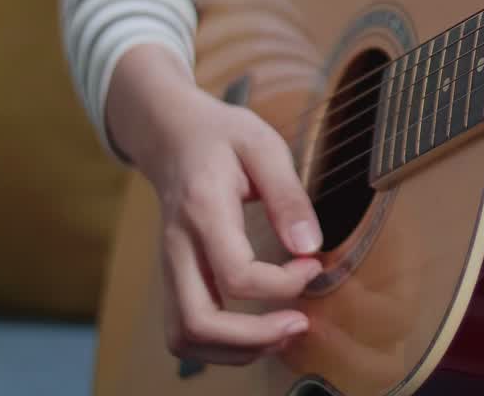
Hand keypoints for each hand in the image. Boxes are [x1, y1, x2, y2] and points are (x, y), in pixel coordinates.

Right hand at [107, 45, 323, 365]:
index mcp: (203, 210)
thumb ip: (288, 195)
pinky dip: (221, 345)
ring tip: (282, 334)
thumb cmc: (222, 138)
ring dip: (236, 350)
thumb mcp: (263, 146)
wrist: (172, 134)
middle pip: (198, 322)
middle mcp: (177, 247)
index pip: (236, 274)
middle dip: (254, 339)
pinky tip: (259, 331)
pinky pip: (185, 330)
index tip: (313, 265)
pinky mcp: (174, 278)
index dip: (283, 284)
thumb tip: (308, 245)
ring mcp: (170, 267)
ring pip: (184, 336)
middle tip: (300, 324)